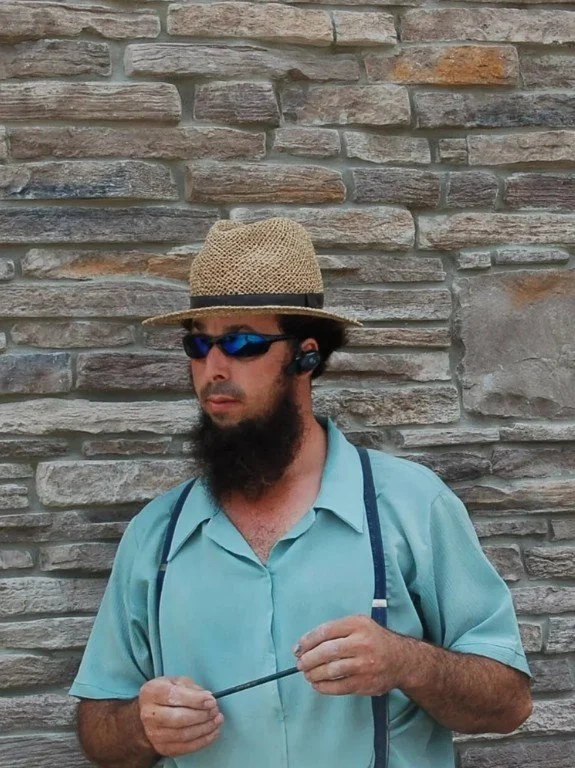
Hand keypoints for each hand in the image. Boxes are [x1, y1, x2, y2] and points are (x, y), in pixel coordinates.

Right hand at [139, 676, 222, 757]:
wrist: (150, 714)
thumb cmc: (165, 694)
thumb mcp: (176, 681)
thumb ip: (191, 688)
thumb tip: (207, 698)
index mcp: (152, 692)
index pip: (174, 696)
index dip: (196, 700)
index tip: (211, 700)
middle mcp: (149, 714)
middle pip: (179, 718)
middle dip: (202, 715)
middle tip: (215, 710)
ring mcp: (154, 734)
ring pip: (184, 735)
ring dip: (205, 728)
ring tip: (217, 720)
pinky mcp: (162, 747)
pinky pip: (186, 747)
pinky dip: (203, 740)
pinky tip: (213, 732)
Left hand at [294, 615, 410, 696]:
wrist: (402, 660)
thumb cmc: (374, 640)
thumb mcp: (360, 624)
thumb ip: (337, 630)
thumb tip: (307, 645)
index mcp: (358, 624)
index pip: (326, 631)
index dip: (308, 641)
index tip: (297, 648)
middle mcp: (361, 643)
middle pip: (327, 651)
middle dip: (308, 659)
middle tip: (300, 664)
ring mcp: (364, 665)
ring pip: (332, 670)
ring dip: (314, 674)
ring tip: (307, 674)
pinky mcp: (365, 683)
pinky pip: (339, 687)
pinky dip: (324, 687)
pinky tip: (317, 685)